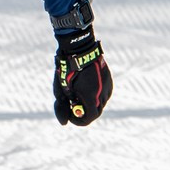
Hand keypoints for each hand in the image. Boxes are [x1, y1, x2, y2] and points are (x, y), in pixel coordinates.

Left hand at [51, 4, 110, 125]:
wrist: (79, 46)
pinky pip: (104, 93)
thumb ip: (62, 107)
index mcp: (91, 96)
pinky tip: (85, 85)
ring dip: (90, 102)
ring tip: (78, 91)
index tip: (70, 116)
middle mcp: (103, 92)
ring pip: (100, 103)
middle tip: (72, 103)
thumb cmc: (67, 68)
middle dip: (84, 111)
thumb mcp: (60, 89)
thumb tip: (64, 123)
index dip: (79, 121)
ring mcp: (108, 85)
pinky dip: (95, 94)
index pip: (89, 118)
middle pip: (95, 111)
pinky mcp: (109, 79)